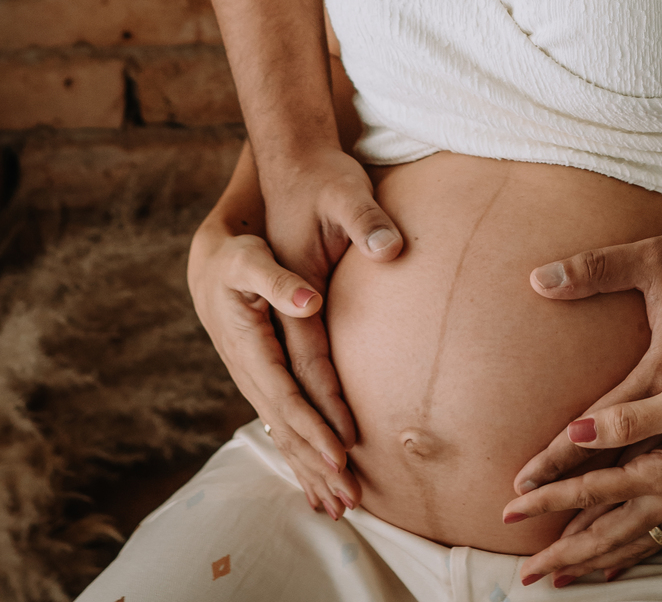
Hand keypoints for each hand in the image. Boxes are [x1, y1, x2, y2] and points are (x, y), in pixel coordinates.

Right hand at [187, 213, 364, 520]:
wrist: (211, 262)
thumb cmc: (236, 254)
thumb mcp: (249, 258)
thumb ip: (278, 279)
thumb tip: (310, 300)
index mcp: (249, 347)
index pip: (286, 396)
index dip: (312, 427)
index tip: (341, 454)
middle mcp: (250, 374)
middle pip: (287, 429)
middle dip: (317, 465)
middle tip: (351, 499)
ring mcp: (255, 382)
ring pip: (285, 435)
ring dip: (311, 472)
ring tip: (343, 507)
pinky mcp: (264, 382)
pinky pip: (283, 427)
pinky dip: (302, 457)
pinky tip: (319, 484)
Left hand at [503, 362, 661, 585]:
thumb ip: (628, 418)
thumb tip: (576, 433)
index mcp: (660, 472)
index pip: (589, 491)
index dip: (548, 499)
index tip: (511, 508)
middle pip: (602, 534)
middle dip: (561, 554)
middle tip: (523, 573)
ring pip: (626, 544)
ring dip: (589, 563)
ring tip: (559, 578)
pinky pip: (654, 541)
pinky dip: (628, 557)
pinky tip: (614, 565)